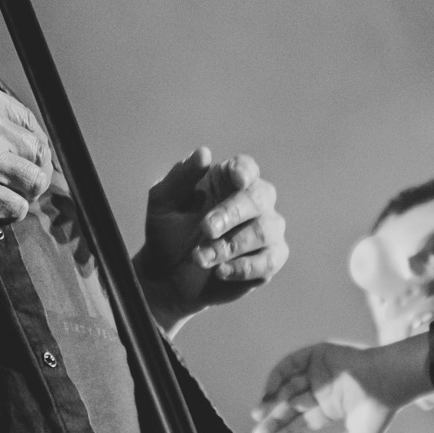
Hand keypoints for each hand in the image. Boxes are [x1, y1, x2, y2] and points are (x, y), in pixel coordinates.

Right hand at [0, 66, 52, 219]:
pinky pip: (15, 207)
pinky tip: (2, 209)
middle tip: (25, 178)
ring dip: (29, 190)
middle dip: (35, 166)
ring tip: (19, 194)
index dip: (34, 141)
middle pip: (38, 152)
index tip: (28, 153)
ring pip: (34, 180)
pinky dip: (13, 211)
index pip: (31, 121)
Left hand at [135, 148, 288, 332]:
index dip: (245, 171)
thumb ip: (181, 177)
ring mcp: (265, 231)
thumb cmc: (167, 235)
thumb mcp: (163, 203)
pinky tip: (220, 271)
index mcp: (228, 181)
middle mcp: (253, 202)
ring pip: (264, 230)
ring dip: (230, 245)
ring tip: (200, 258)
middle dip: (233, 212)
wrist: (166, 280)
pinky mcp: (269, 260)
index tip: (237, 179)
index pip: (246, 167)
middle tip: (206, 228)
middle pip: (259, 197)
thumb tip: (204, 153)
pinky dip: (244, 267)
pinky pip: (270, 260)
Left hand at [250, 335, 433, 432]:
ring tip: (259, 416)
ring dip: (272, 401)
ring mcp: (319, 371)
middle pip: (290, 406)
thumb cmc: (378, 410)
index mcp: (330, 408)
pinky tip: (269, 393)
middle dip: (273, 420)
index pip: (301, 422)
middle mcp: (322, 390)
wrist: (388, 381)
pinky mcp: (317, 355)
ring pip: (288, 387)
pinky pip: (291, 364)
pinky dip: (278, 376)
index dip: (284, 432)